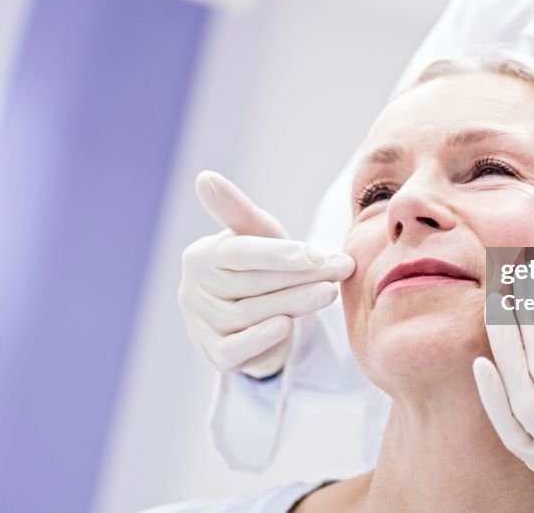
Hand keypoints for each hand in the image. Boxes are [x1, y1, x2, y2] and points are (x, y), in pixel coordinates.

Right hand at [178, 171, 354, 378]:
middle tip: (341, 268)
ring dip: (296, 303)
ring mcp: (200, 326)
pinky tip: (286, 325)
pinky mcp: (213, 355)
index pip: (240, 253)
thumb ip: (239, 211)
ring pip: (253, 314)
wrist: (259, 319)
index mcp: (200, 256)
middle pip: (253, 283)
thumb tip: (205, 177)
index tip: (317, 253)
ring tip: (330, 292)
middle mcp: (192, 291)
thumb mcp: (257, 236)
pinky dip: (261, 338)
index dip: (280, 254)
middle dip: (302, 275)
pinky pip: (236, 349)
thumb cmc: (260, 266)